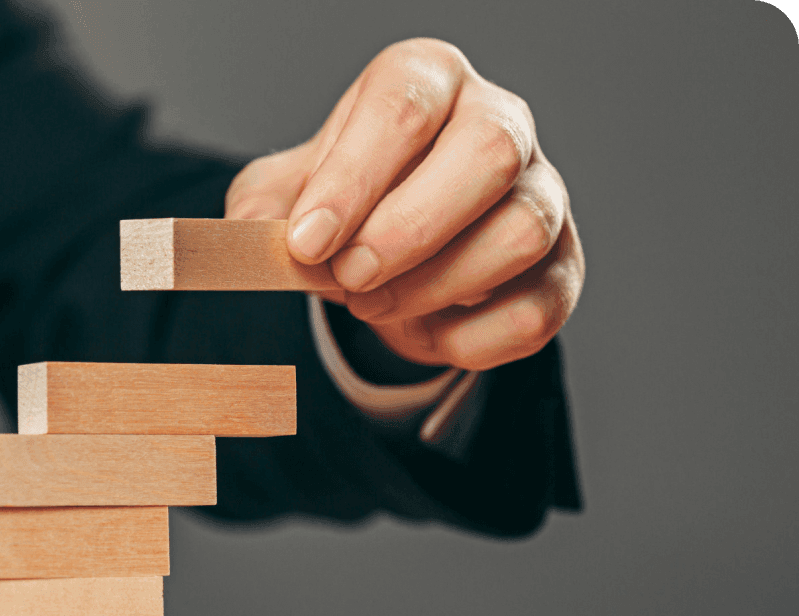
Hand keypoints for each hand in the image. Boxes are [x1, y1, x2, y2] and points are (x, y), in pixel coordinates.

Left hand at [225, 38, 583, 370]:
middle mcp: (500, 122)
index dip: (351, 180)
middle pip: (488, 153)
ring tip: (373, 304)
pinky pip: (536, 309)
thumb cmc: (348, 204)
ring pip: (521, 232)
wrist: (396, 252)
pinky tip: (425, 331)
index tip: (305, 243)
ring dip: (434, 286)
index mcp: (429, 82)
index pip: (403, 108)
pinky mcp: (562, 267)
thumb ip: (262, 210)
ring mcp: (543, 194)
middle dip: (407, 230)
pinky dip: (470, 339)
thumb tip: (248, 237)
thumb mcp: (287, 195)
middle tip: (348, 278)